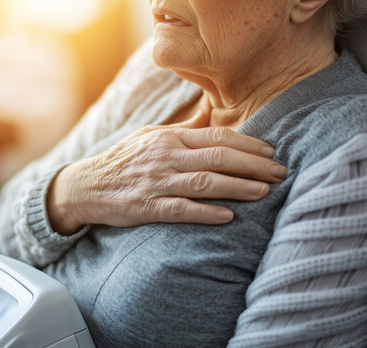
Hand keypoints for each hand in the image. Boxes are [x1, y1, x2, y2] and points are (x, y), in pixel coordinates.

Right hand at [47, 112, 286, 233]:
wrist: (87, 185)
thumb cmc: (124, 160)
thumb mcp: (150, 136)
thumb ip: (182, 128)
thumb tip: (210, 113)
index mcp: (169, 137)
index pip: (215, 136)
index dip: (247, 143)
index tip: (271, 152)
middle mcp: (165, 156)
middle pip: (216, 157)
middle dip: (252, 164)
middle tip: (279, 172)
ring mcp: (155, 182)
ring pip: (204, 182)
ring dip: (237, 187)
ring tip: (264, 192)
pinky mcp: (146, 206)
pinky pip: (181, 209)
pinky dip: (206, 212)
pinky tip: (228, 216)